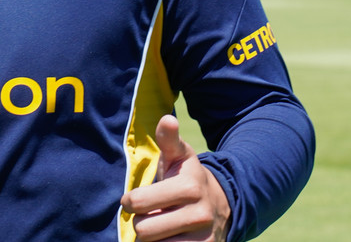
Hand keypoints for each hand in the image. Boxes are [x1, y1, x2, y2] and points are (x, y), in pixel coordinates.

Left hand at [121, 115, 230, 241]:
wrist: (221, 204)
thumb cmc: (187, 177)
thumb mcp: (179, 156)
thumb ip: (168, 140)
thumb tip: (167, 120)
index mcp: (189, 187)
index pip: (137, 203)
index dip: (129, 202)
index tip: (134, 199)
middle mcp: (198, 214)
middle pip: (143, 229)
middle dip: (141, 222)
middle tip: (150, 214)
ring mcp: (203, 238)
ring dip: (152, 238)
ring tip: (161, 226)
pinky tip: (169, 237)